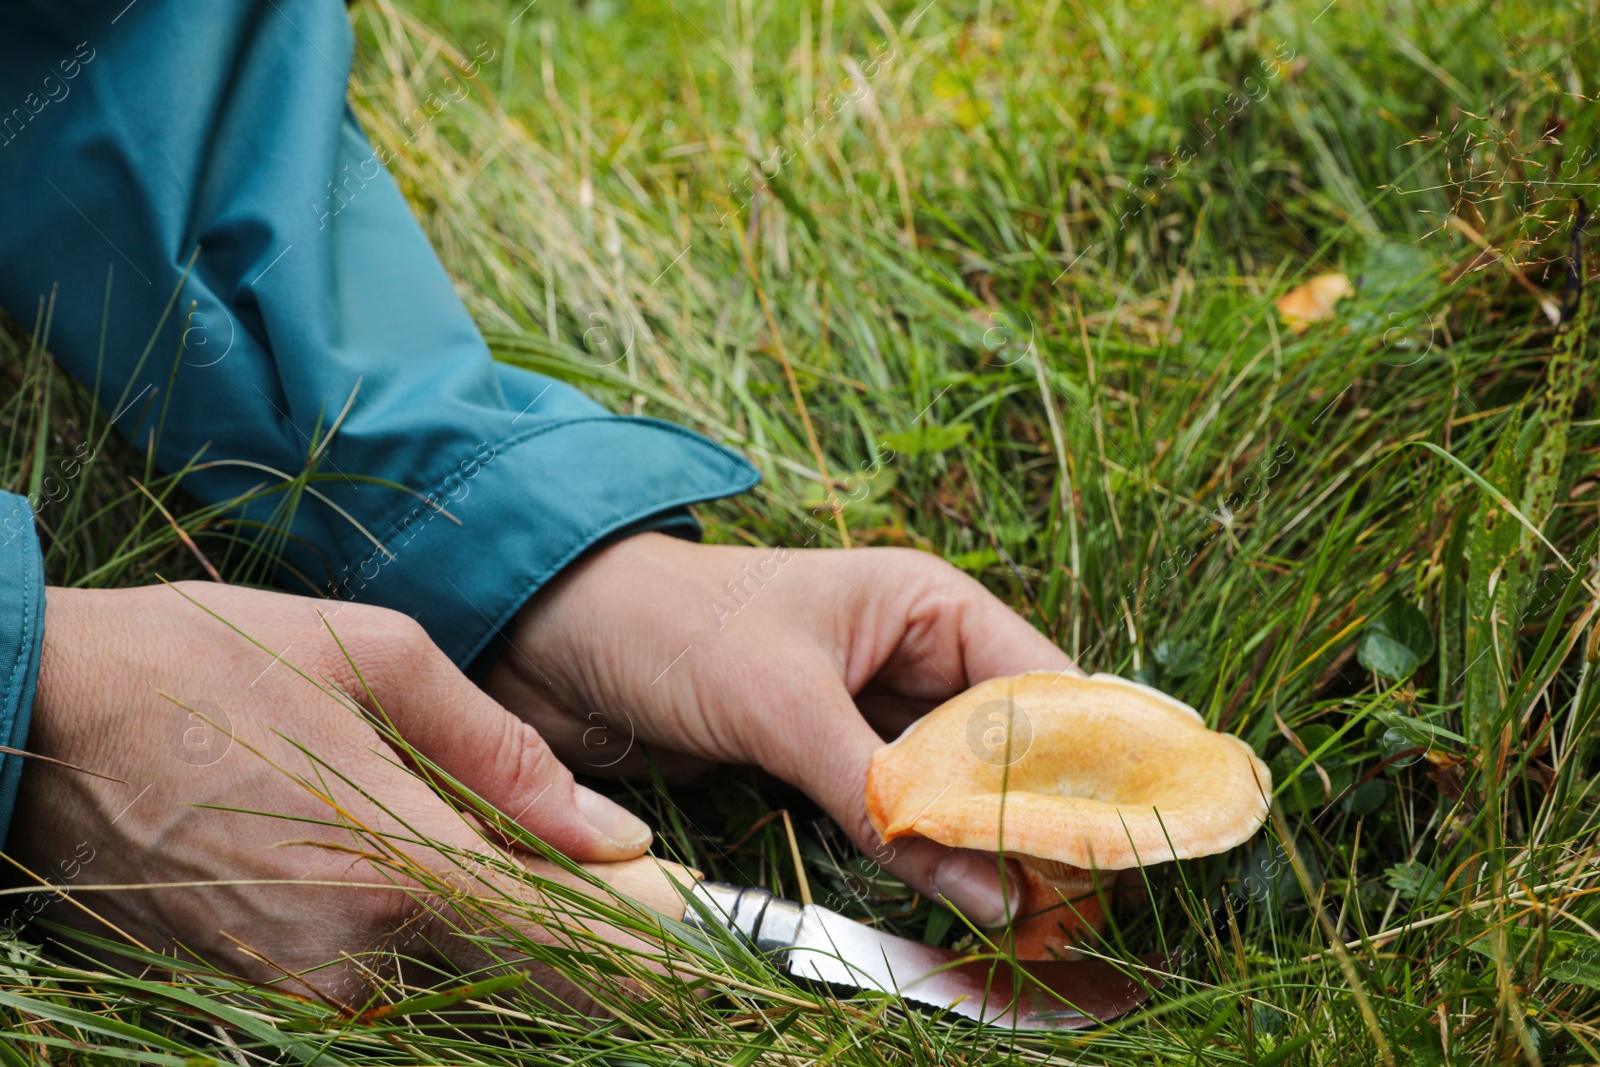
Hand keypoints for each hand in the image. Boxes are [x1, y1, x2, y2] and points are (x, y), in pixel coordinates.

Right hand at [11, 582, 660, 1005]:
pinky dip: (426, 943)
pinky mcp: (251, 992)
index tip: (700, 947)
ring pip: (446, 981)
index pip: (562, 933)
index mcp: (395, 862)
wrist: (39, 712)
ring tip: (525, 867)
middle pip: (514, 970)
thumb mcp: (375, 660)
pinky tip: (425, 875)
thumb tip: (610, 830)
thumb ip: (505, 753)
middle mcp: (350, 952)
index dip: (642, 943)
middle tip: (623, 896)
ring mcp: (294, 985)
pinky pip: (375, 982)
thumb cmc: (206, 660)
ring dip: (502, 938)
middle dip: (582, 942)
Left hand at [485, 534, 1079, 926]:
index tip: (1120, 848)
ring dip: (986, 846)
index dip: (1085, 767)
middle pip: (1010, 746)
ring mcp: (873, 710)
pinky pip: (901, 813)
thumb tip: (993, 892)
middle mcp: (914, 654)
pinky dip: (928, 854)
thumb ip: (884, 798)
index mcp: (926, 604)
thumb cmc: (671, 629)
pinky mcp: (829, 757)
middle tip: (1080, 905)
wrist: (552, 640)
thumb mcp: (785, 706)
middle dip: (1041, 818)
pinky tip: (960, 901)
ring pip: (958, 787)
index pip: (1042, 688)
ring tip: (1036, 917)